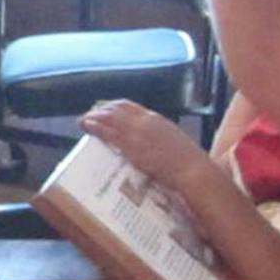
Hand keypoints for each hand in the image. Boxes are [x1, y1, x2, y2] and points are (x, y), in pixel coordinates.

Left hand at [81, 100, 211, 193]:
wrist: (195, 172)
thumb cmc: (189, 165)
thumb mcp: (174, 146)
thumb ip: (160, 142)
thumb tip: (151, 148)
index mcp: (158, 121)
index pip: (131, 107)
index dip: (115, 107)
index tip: (104, 110)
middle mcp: (147, 121)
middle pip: (118, 108)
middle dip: (101, 110)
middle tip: (90, 115)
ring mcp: (139, 132)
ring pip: (110, 117)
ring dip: (94, 117)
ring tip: (83, 121)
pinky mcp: (133, 144)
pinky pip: (109, 131)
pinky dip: (96, 126)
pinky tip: (86, 125)